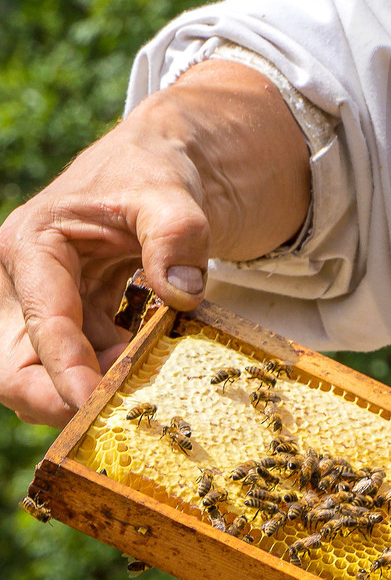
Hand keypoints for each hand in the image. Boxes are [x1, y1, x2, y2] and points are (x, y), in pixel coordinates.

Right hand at [0, 63, 311, 426]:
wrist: (166, 161)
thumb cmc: (153, 168)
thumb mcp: (169, 193)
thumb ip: (176, 236)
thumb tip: (182, 293)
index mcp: (31, 245)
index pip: (43, 322)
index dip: (65, 369)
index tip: (95, 403)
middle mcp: (28, 282)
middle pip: (19, 367)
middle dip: (59, 400)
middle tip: (115, 418)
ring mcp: (51, 304)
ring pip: (54, 373)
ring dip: (99, 389)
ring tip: (152, 391)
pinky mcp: (78, 319)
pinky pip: (90, 362)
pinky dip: (119, 373)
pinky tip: (156, 371)